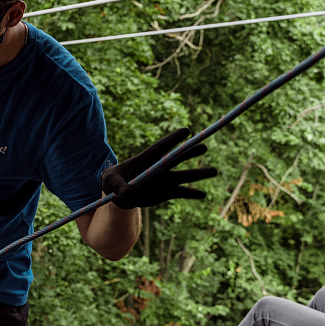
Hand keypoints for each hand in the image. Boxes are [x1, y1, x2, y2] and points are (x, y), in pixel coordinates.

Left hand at [101, 128, 216, 208]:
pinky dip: (192, 194)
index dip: (173, 139)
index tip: (187, 130)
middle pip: (177, 158)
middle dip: (190, 152)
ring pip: (184, 175)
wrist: (120, 194)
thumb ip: (117, 185)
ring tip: (214, 171)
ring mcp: (165, 179)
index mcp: (146, 159)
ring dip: (199, 174)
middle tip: (204, 146)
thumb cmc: (113, 181)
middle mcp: (160, 167)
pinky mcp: (167, 192)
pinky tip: (204, 195)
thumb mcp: (110, 181)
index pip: (161, 147)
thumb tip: (126, 192)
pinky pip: (182, 193)